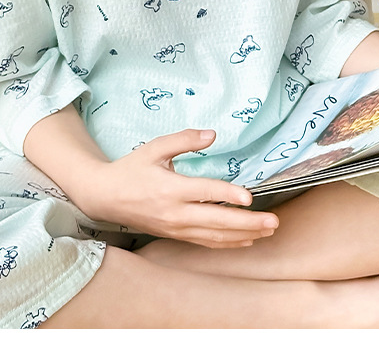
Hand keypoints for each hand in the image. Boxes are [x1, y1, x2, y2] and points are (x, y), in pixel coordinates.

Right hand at [80, 128, 278, 247]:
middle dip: (247, 223)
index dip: (228, 195)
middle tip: (273, 221)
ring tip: (268, 231)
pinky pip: (206, 243)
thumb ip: (184, 140)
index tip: (249, 198)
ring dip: (243, 235)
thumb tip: (212, 134)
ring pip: (214, 236)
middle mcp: (175, 213)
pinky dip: (228, 243)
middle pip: (216, 220)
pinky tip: (246, 240)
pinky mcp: (175, 235)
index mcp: (170, 189)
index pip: (204, 193)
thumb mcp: (155, 147)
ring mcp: (176, 228)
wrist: (105, 198)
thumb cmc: (131, 169)